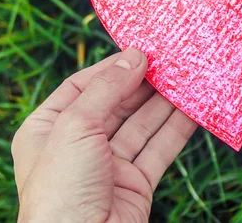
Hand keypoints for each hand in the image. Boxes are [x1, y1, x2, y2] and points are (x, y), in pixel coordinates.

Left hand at [12, 49, 196, 221]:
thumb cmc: (61, 192)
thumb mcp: (75, 127)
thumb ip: (107, 89)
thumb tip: (134, 56)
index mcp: (47, 129)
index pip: (81, 86)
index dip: (111, 67)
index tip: (141, 49)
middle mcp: (78, 145)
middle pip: (116, 103)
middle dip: (143, 82)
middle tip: (171, 59)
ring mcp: (108, 165)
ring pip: (142, 124)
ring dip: (165, 102)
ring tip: (187, 77)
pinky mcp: (136, 183)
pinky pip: (158, 148)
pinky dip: (177, 128)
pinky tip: (194, 108)